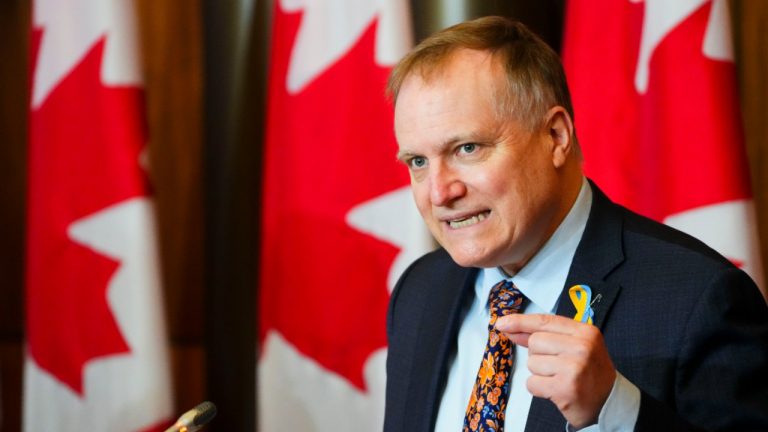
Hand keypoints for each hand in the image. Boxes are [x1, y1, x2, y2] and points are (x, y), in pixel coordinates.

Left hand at [495, 314, 615, 428]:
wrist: (608, 402)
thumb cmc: (588, 371)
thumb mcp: (574, 346)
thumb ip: (545, 335)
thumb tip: (510, 327)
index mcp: (585, 331)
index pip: (544, 321)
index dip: (520, 321)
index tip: (501, 323)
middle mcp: (582, 347)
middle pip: (535, 342)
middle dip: (538, 355)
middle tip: (557, 366)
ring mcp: (574, 367)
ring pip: (532, 363)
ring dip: (539, 373)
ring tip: (559, 377)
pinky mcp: (564, 388)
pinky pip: (532, 383)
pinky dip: (539, 388)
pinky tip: (555, 389)